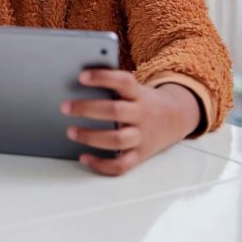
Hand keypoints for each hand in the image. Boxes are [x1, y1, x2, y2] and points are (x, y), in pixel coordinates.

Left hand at [61, 70, 200, 175]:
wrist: (176, 118)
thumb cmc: (142, 101)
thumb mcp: (133, 89)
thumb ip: (112, 86)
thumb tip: (77, 80)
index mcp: (138, 94)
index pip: (124, 82)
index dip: (103, 78)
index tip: (81, 76)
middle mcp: (141, 114)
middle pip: (116, 111)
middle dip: (88, 109)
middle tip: (64, 106)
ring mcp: (141, 136)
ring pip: (117, 140)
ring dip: (91, 137)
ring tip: (70, 131)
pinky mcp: (140, 155)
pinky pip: (122, 165)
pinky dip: (102, 165)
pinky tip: (84, 158)